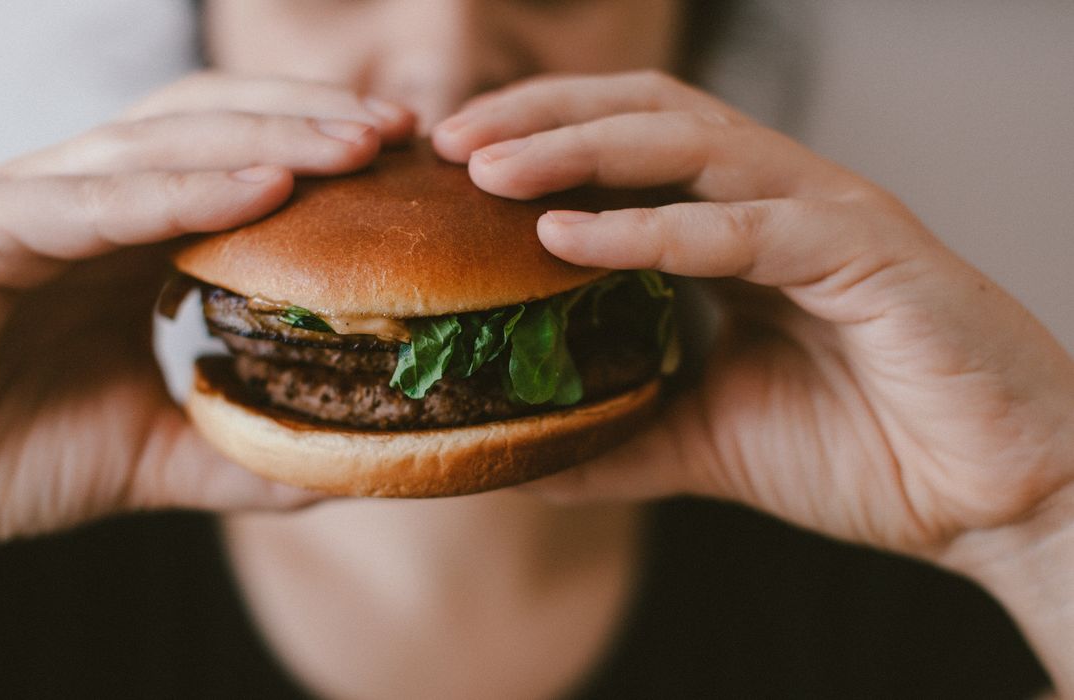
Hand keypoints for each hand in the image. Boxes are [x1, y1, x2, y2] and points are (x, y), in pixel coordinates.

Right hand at [0, 73, 414, 627]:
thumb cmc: (7, 458)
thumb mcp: (156, 453)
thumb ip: (241, 449)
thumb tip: (342, 465)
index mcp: (121, 233)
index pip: (234, 159)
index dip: (319, 152)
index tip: (406, 166)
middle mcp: (81, 197)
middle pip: (213, 124)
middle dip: (311, 121)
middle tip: (402, 134)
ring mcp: (29, 200)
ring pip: (164, 143)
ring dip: (269, 137)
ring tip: (357, 146)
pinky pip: (98, 200)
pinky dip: (184, 189)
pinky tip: (265, 190)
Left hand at [432, 70, 1073, 559]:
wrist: (994, 500)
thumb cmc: (868, 452)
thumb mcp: (709, 439)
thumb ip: (622, 433)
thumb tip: (526, 457)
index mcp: (742, 229)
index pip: (626, 151)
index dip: (537, 144)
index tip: (449, 169)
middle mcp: (778, 200)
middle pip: (643, 115)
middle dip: (540, 117)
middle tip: (448, 142)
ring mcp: (825, 215)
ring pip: (688, 144)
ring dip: (578, 148)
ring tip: (488, 169)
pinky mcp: (868, 254)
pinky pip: (745, 226)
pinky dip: (652, 228)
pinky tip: (569, 236)